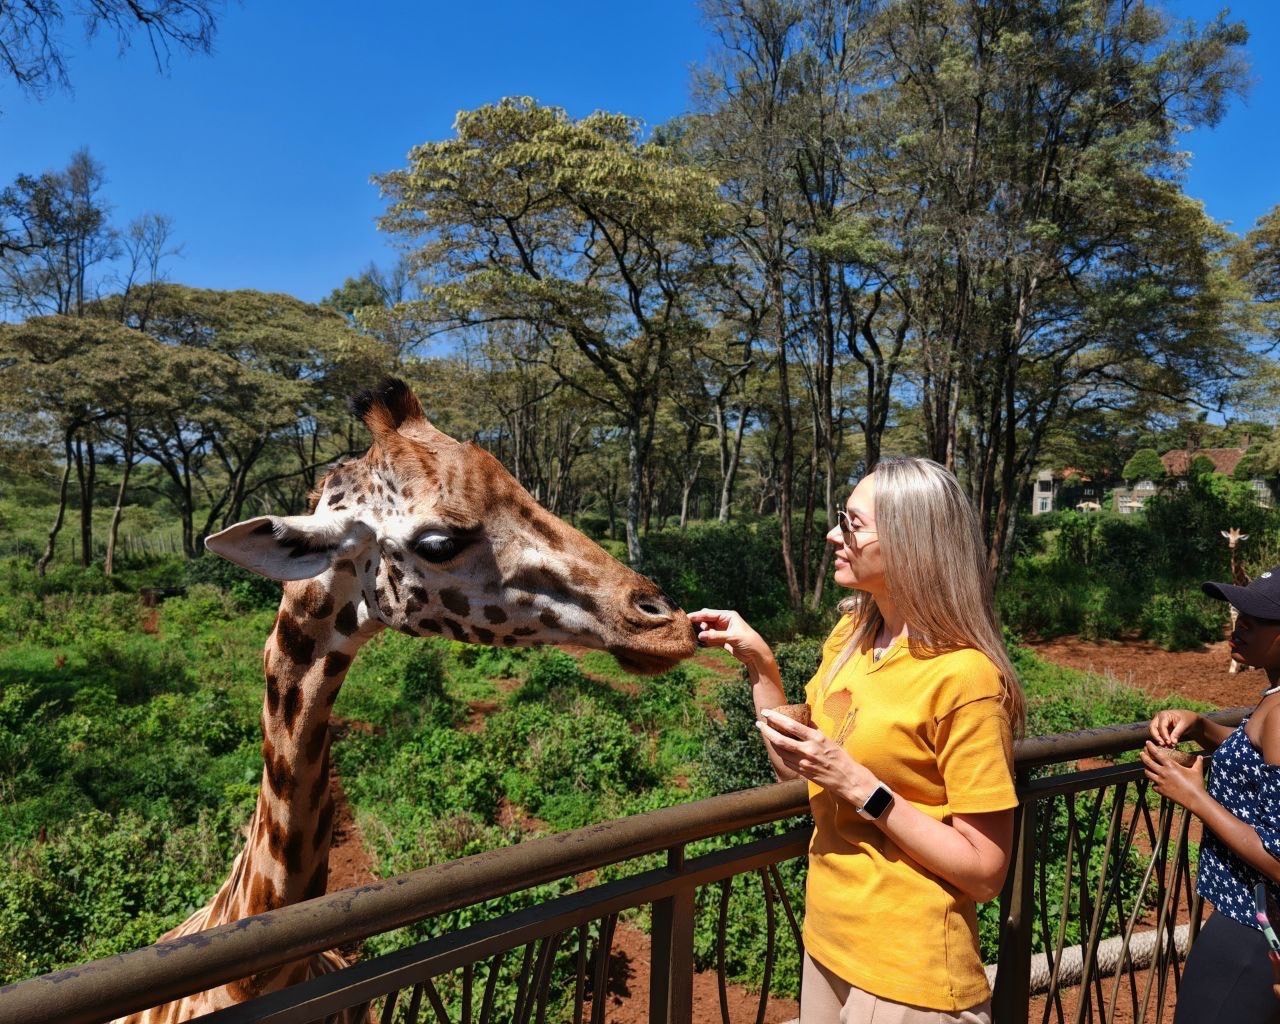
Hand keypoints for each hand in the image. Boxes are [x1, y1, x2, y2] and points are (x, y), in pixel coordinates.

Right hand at [688, 608, 772, 670]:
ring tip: (693, 635)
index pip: (710, 614)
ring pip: (708, 629)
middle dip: (699, 623)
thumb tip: (700, 636)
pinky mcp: (722, 640)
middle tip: (688, 627)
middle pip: (707, 619)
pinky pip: (710, 638)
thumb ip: (715, 636)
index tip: (687, 617)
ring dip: (701, 632)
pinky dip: (705, 639)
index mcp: (728, 616)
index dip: (698, 615)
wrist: (756, 655)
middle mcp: (725, 621)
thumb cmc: (748, 641)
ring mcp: (723, 631)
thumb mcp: (732, 637)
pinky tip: (699, 642)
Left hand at [756, 708, 878, 804]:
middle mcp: (808, 750)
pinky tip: (777, 747)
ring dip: (770, 742)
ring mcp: (803, 763)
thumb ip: (813, 730)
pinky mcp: (802, 772)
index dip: (776, 718)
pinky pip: (786, 761)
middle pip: (780, 740)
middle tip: (758, 723)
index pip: (791, 725)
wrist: (848, 779)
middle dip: (766, 730)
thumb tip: (802, 719)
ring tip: (766, 733)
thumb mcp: (828, 739)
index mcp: (815, 739)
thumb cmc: (840, 757)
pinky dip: (780, 753)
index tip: (766, 712)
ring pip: (780, 751)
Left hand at [1140, 739, 1206, 807]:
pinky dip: (1154, 783)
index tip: (1147, 742)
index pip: (1157, 753)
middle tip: (1141, 753)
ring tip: (1146, 766)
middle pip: (1148, 762)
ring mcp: (1160, 782)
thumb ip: (1197, 762)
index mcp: (1171, 766)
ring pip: (1148, 773)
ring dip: (1146, 769)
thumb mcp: (1197, 771)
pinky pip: (1153, 785)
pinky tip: (1155, 782)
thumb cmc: (1196, 784)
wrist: (1194, 799)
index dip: (1151, 747)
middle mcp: (1163, 772)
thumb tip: (1200, 756)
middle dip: (1143, 756)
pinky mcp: (1161, 790)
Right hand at [1149, 709, 1200, 746]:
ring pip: (1153, 732)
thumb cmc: (1187, 720)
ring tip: (1167, 747)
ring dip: (1159, 740)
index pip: (1161, 726)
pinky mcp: (1159, 728)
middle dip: (1157, 737)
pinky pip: (1157, 735)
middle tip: (1164, 745)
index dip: (1164, 735)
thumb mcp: (1184, 725)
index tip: (1169, 742)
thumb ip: (1177, 733)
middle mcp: (1158, 718)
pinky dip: (1162, 740)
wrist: (1188, 719)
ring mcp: (1157, 723)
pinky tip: (1168, 746)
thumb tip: (1172, 742)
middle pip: (1152, 728)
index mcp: (1164, 715)